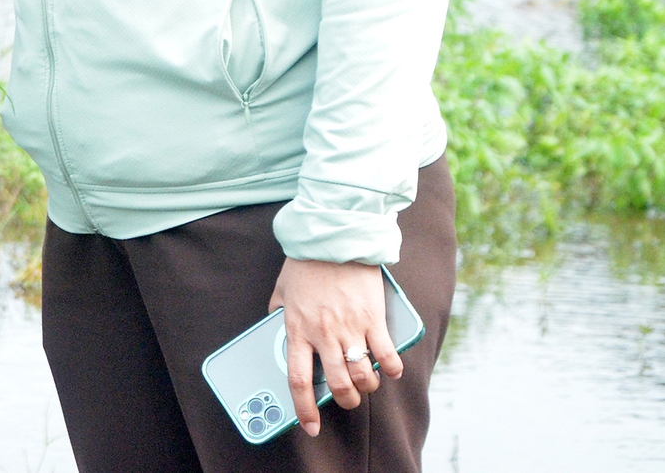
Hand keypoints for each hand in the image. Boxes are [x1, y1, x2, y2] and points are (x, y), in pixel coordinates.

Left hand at [270, 259, 402, 436]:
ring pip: (362, 375)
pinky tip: (390, 370)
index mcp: (297, 330)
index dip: (305, 409)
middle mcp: (323, 334)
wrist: (334, 238)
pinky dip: (390, 368)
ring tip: (367, 384)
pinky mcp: (373, 318)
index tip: (311, 426)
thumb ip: (278, 313)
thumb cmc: (305, 263)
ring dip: (367, 387)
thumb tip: (274, 327)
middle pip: (338, 385)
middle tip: (349, 400)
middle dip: (346, 401)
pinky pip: (386, 354)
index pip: (299, 381)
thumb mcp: (282, 290)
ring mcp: (350, 327)